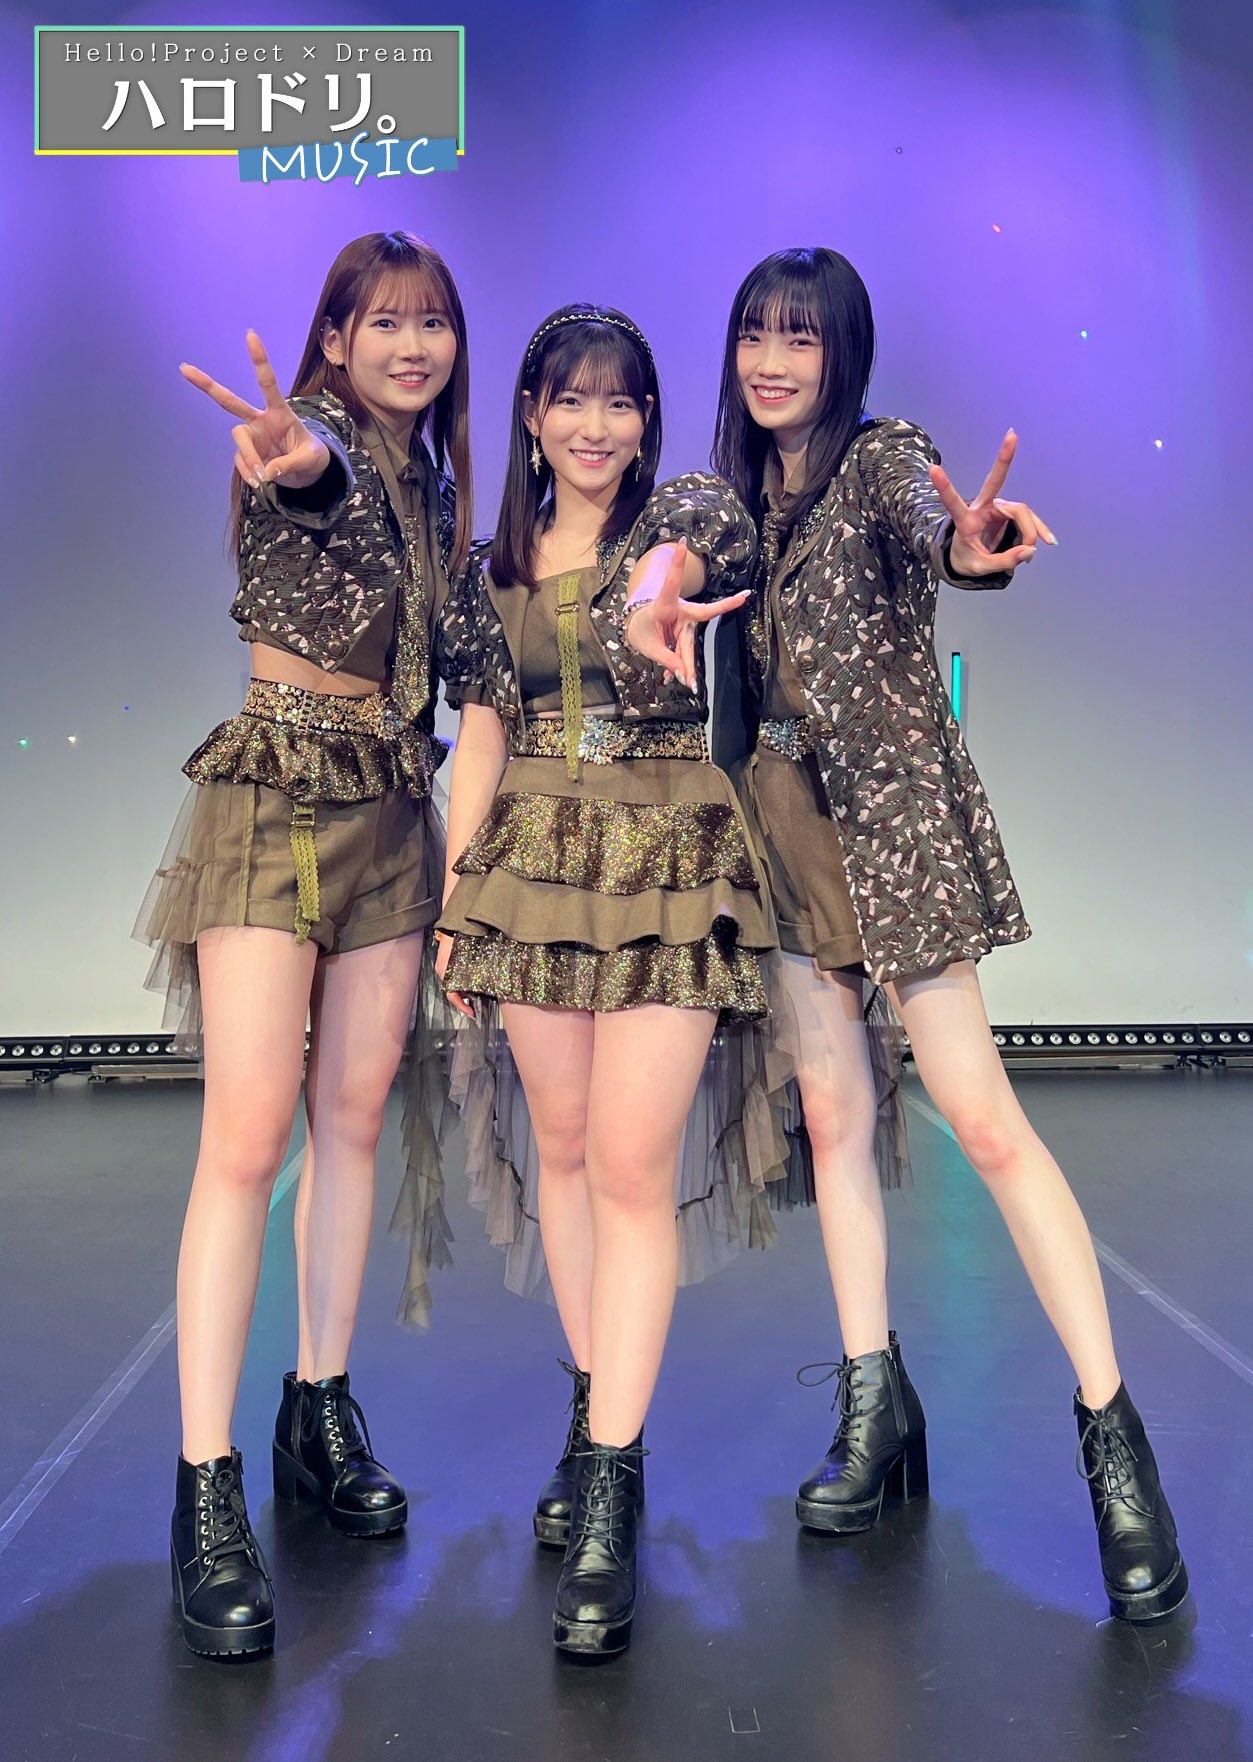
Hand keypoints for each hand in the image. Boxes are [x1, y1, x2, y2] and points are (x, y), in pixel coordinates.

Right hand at [180, 329, 330, 491]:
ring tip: (263, 478)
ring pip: (239, 441)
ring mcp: (252, 437)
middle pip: (230, 402)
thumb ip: (291, 464)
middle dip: (207, 385)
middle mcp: (260, 420)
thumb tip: (266, 472)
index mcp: (280, 412)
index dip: (259, 360)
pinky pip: (242, 463)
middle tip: (183, 368)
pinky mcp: (247, 454)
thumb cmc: (313, 457)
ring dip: (249, 459)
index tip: (250, 335)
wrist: (307, 475)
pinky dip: (249, 474)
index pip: (267, 383)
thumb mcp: (311, 460)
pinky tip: (260, 482)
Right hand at [434, 931, 474, 1019]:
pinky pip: (454, 976)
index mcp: (444, 971)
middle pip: (452, 992)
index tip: (471, 1012)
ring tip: (474, 997)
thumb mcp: (461, 958)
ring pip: (453, 985)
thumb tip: (475, 989)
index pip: (451, 995)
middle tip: (475, 1006)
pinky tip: (471, 983)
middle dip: (463, 1001)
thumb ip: (468, 973)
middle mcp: (443, 971)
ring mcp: (444, 966)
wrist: (455, 923)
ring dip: (462, 992)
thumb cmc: (458, 938)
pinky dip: (461, 983)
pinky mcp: (448, 961)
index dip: (461, 1006)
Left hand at [623, 540, 749, 690]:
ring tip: (689, 685)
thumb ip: (667, 659)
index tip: (683, 544)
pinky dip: (680, 666)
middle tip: (693, 681)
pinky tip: (678, 678)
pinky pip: (685, 654)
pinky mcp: (688, 632)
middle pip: (687, 639)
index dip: (678, 565)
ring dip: (685, 667)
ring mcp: (685, 622)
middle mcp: (679, 611)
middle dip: (688, 660)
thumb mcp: (649, 646)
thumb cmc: (642, 629)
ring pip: (688, 650)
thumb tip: (685, 675)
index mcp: (664, 605)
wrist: (640, 626)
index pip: (671, 584)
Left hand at [928, 430, 1056, 575]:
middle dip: (1004, 458)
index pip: (953, 502)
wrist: (969, 558)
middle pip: (995, 482)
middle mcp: (982, 508)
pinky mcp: (1010, 512)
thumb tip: (1030, 550)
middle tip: (1012, 434)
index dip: (945, 487)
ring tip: (1029, 553)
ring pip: (1022, 513)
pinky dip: (1038, 531)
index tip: (933, 469)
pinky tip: (1049, 540)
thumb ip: (1004, 562)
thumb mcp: (980, 568)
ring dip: (1029, 533)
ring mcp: (998, 507)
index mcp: (966, 520)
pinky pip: (1029, 519)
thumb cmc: (967, 559)